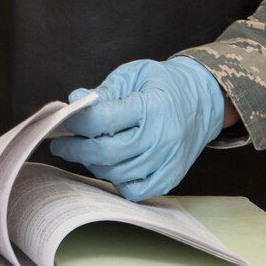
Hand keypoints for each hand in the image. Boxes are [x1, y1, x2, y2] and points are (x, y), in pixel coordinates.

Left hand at [48, 56, 225, 200]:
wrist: (205, 99)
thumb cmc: (164, 83)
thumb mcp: (134, 74)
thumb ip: (104, 91)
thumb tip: (75, 101)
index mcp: (150, 106)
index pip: (104, 120)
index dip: (78, 122)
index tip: (65, 119)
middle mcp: (161, 137)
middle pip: (108, 152)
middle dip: (76, 149)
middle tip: (61, 144)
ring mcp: (168, 160)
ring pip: (118, 174)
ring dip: (93, 164)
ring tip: (84, 151)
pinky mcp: (171, 177)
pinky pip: (137, 191)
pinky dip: (117, 182)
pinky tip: (109, 166)